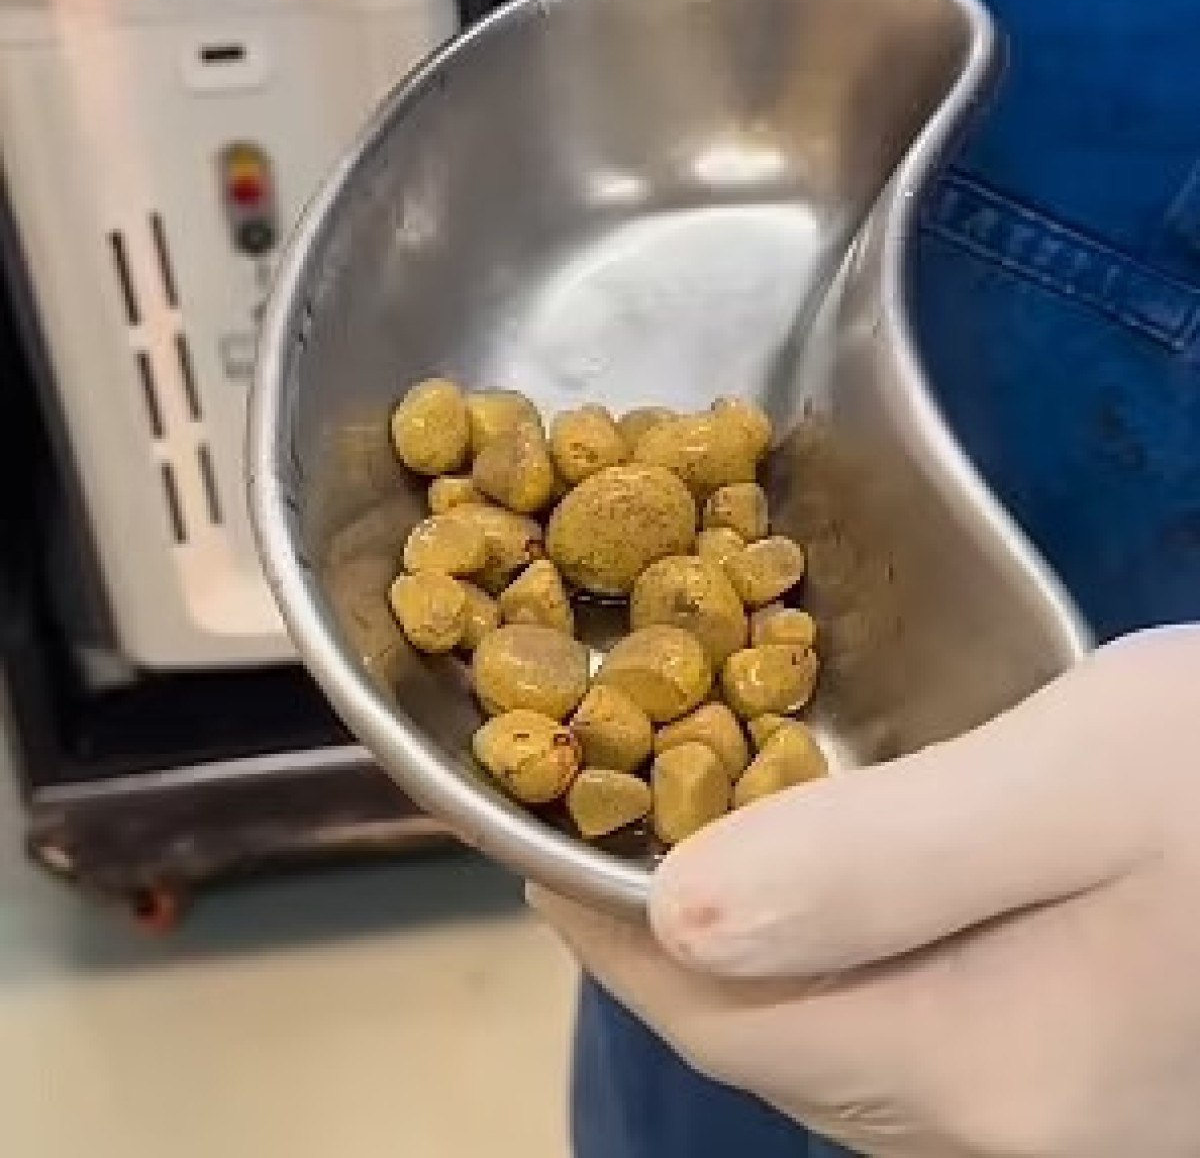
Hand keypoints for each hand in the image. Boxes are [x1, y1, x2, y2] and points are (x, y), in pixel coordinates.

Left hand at [534, 626, 1199, 1157]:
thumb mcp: (1076, 781)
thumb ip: (879, 862)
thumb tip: (673, 920)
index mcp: (984, 1069)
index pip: (718, 1017)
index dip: (600, 929)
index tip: (530, 839)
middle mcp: (1010, 1128)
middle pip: (770, 1040)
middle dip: (658, 940)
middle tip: (595, 824)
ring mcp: (1057, 1113)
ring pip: (834, 1038)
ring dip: (742, 947)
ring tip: (678, 841)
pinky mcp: (1087, 1065)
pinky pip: (908, 1023)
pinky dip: (832, 952)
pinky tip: (826, 886)